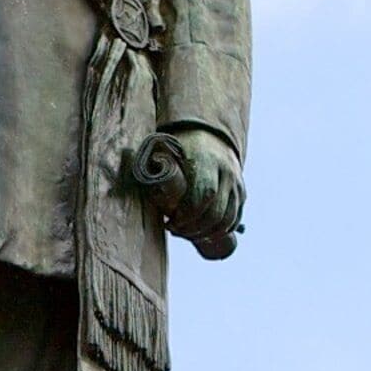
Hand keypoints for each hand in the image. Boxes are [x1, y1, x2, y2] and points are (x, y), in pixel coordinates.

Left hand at [135, 125, 245, 253]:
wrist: (209, 136)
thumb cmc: (180, 146)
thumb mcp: (166, 150)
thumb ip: (153, 166)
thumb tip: (129, 184)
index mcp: (207, 160)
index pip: (203, 194)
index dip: (186, 215)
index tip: (169, 223)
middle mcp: (226, 171)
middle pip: (215, 212)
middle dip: (193, 229)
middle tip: (175, 231)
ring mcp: (236, 183)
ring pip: (227, 219)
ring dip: (206, 234)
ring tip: (187, 234)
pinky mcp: (241, 192)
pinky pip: (234, 219)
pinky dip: (220, 231)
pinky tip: (203, 234)